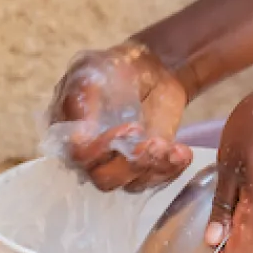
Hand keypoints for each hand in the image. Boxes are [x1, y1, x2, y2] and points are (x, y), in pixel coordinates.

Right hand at [47, 43, 189, 190]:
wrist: (151, 69)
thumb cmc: (114, 67)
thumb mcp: (92, 71)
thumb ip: (81, 100)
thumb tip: (80, 137)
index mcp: (69, 132)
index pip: (79, 156)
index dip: (104, 147)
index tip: (134, 126)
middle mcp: (90, 156)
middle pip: (104, 179)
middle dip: (132, 164)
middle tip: (155, 142)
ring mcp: (118, 164)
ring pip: (131, 185)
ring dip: (154, 167)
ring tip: (170, 147)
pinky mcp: (145, 166)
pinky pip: (155, 181)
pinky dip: (172, 169)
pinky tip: (183, 152)